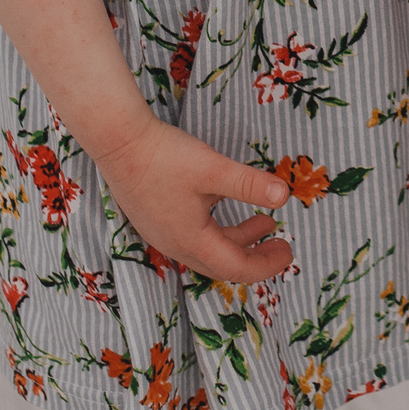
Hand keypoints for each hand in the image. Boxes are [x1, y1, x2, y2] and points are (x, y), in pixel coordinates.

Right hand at [98, 119, 294, 283]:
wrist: (119, 142)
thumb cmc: (164, 156)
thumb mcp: (214, 169)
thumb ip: (250, 184)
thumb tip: (284, 197)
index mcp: (191, 241)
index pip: (236, 268)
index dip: (266, 265)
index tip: (289, 253)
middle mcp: (175, 244)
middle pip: (223, 264)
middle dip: (256, 257)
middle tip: (281, 245)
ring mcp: (163, 233)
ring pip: (208, 249)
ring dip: (239, 240)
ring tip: (265, 223)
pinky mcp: (157, 219)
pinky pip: (194, 237)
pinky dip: (219, 231)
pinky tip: (226, 207)